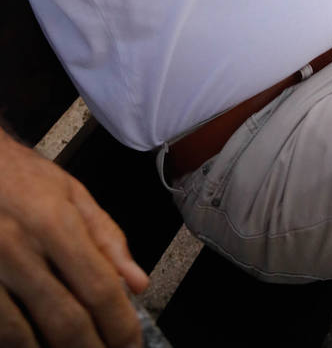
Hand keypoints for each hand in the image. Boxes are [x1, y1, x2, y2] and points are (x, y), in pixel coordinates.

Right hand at [0, 133, 146, 347]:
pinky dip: (19, 343)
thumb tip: (136, 283)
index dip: (119, 326)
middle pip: (65, 321)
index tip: (131, 345)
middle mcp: (19, 248)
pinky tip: (37, 345)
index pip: (98, 287)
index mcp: (54, 221)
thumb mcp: (71, 193)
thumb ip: (106, 238)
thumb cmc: (19, 177)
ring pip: (24, 337)